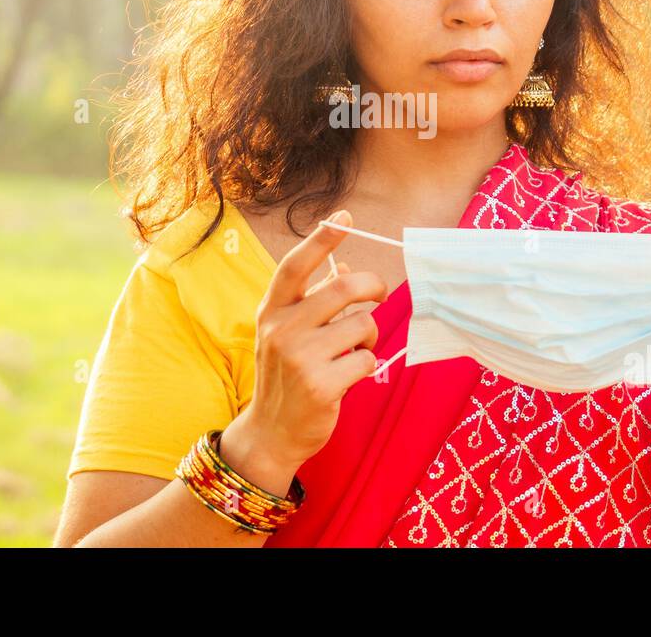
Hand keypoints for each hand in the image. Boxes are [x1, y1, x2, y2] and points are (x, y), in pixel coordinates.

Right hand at [236, 209, 387, 473]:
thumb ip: (311, 300)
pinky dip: (367, 364)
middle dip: (372, 286)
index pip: (296, 265)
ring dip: (370, 334)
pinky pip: (366, 359)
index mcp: (271, 311)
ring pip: (362, 325)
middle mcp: (281, 329)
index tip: (345, 217)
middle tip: (380, 293)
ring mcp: (299, 357)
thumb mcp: (286, 332)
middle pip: (343, 287)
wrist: (270, 432)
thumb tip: (345, 265)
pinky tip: (350, 375)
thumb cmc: (285, 375)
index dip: (322, 239)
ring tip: (356, 349)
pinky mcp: (320, 385)